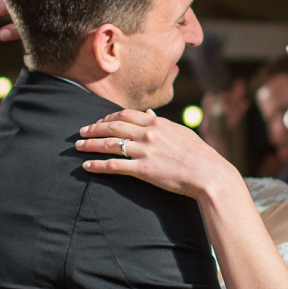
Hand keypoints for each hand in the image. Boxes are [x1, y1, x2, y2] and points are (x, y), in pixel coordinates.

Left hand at [76, 109, 236, 198]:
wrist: (209, 174)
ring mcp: (145, 151)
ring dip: (91, 145)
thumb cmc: (200, 155)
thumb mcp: (181, 132)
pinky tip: (87, 166)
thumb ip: (162, 124)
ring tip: (78, 147)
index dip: (108, 117)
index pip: (125, 114)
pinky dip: (98, 165)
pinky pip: (114, 165)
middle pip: (113, 126)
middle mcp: (149, 133)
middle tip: (81, 132)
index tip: (98, 121)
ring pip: (110, 144)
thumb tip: (150, 115)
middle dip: (93, 128)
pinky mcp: (143, 169)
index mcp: (158, 122)